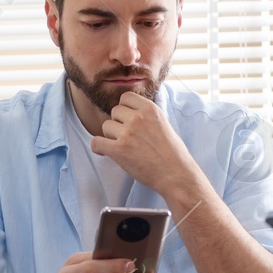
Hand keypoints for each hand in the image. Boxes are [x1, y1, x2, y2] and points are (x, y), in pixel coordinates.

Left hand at [90, 92, 206, 200]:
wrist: (176, 175)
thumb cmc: (172, 154)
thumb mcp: (163, 124)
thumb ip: (147, 116)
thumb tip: (130, 113)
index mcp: (150, 109)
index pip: (126, 97)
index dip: (124, 110)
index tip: (128, 120)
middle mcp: (138, 118)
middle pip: (114, 111)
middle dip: (118, 123)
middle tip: (127, 137)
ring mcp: (128, 133)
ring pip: (105, 126)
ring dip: (110, 136)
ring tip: (122, 147)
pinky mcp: (120, 149)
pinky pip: (96, 143)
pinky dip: (99, 149)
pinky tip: (106, 153)